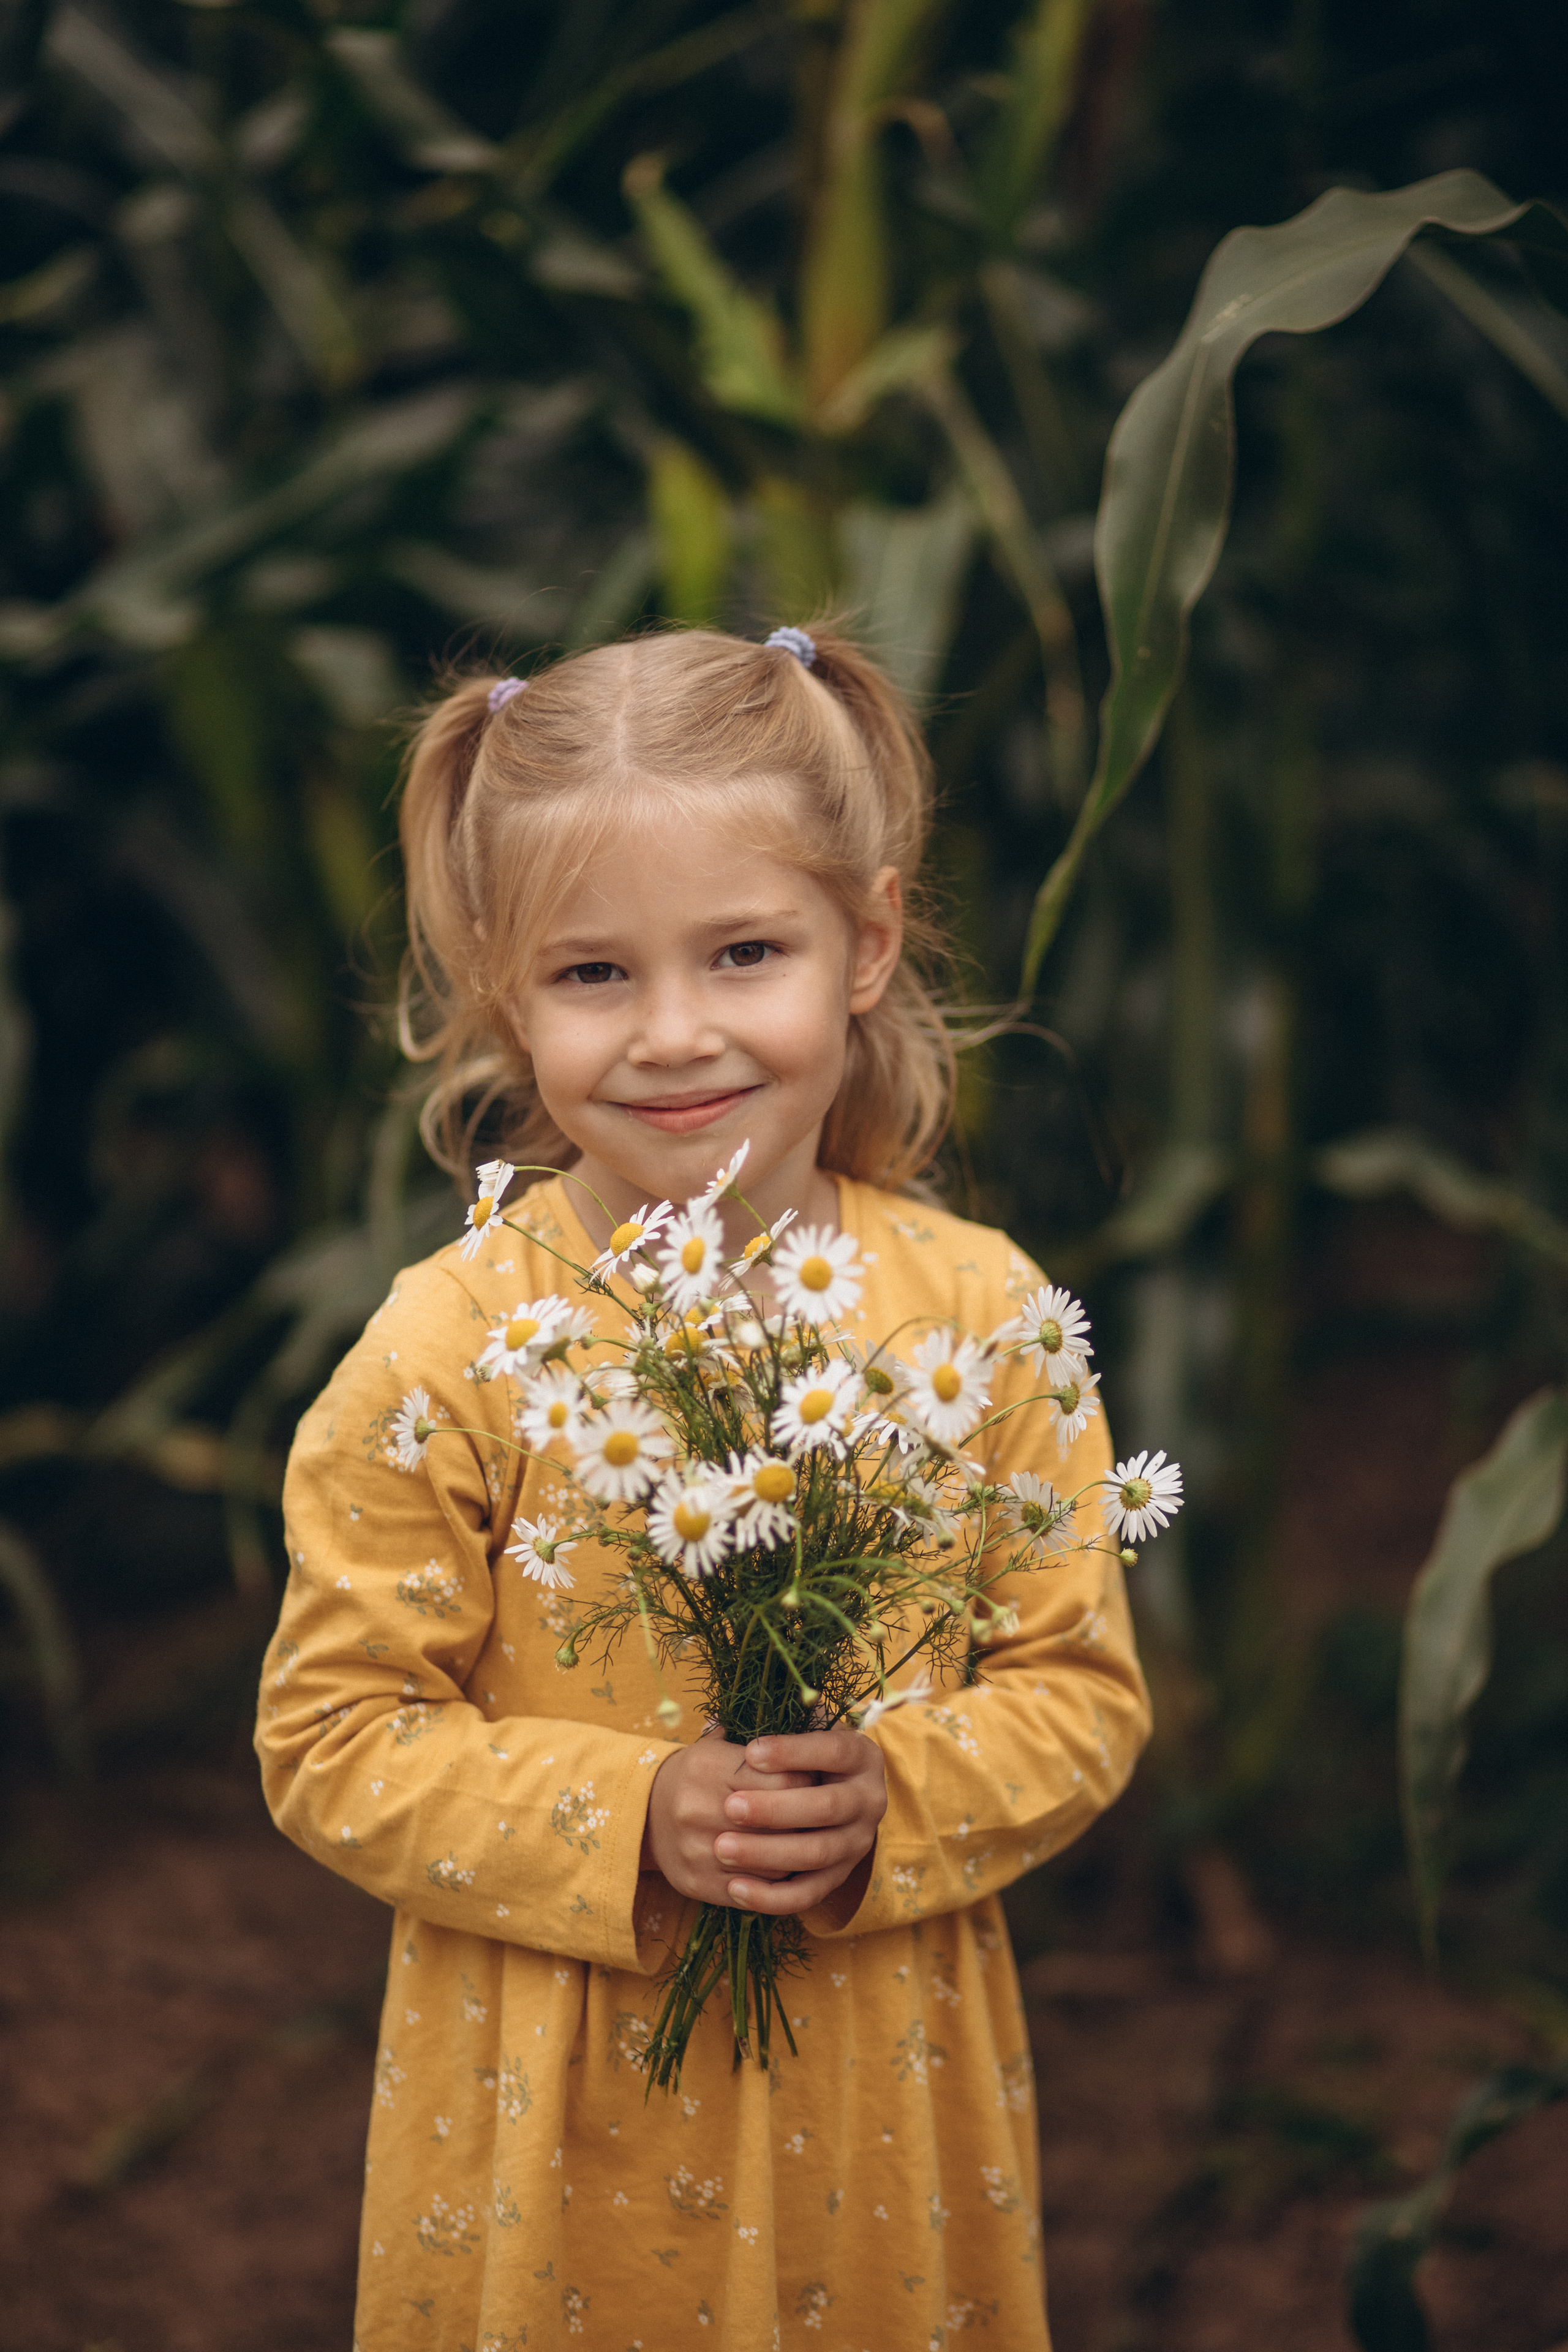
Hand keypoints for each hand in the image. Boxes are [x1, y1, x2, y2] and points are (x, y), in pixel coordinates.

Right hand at [641, 1728, 815, 1903]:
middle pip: (779, 1822)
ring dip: (796, 1854)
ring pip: (773, 1862)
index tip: (816, 1781)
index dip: (807, 1781)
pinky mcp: (697, 1882)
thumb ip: (759, 1740)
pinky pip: (754, 1890)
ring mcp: (696, 1850)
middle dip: (807, 1819)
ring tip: (806, 1841)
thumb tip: (813, 1718)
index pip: (783, 1779)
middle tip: (820, 1814)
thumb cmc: (695, 1775)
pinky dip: (775, 1882)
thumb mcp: (717, 1747)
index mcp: (708, 1767)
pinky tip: (784, 1866)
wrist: (645, 1813)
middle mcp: (698, 1808)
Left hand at [715, 1728, 886, 1917]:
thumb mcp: (798, 1729)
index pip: (834, 1751)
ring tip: (721, 1848)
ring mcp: (857, 1843)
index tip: (750, 1752)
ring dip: (768, 1853)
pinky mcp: (838, 1877)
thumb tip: (730, 1718)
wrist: (821, 1794)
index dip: (794, 1752)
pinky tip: (734, 1887)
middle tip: (729, 1807)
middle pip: (828, 1807)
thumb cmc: (797, 1755)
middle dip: (776, 1809)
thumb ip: (778, 1720)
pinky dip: (771, 1896)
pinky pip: (808, 1894)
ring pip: (817, 1853)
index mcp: (862, 1756)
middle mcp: (870, 1800)